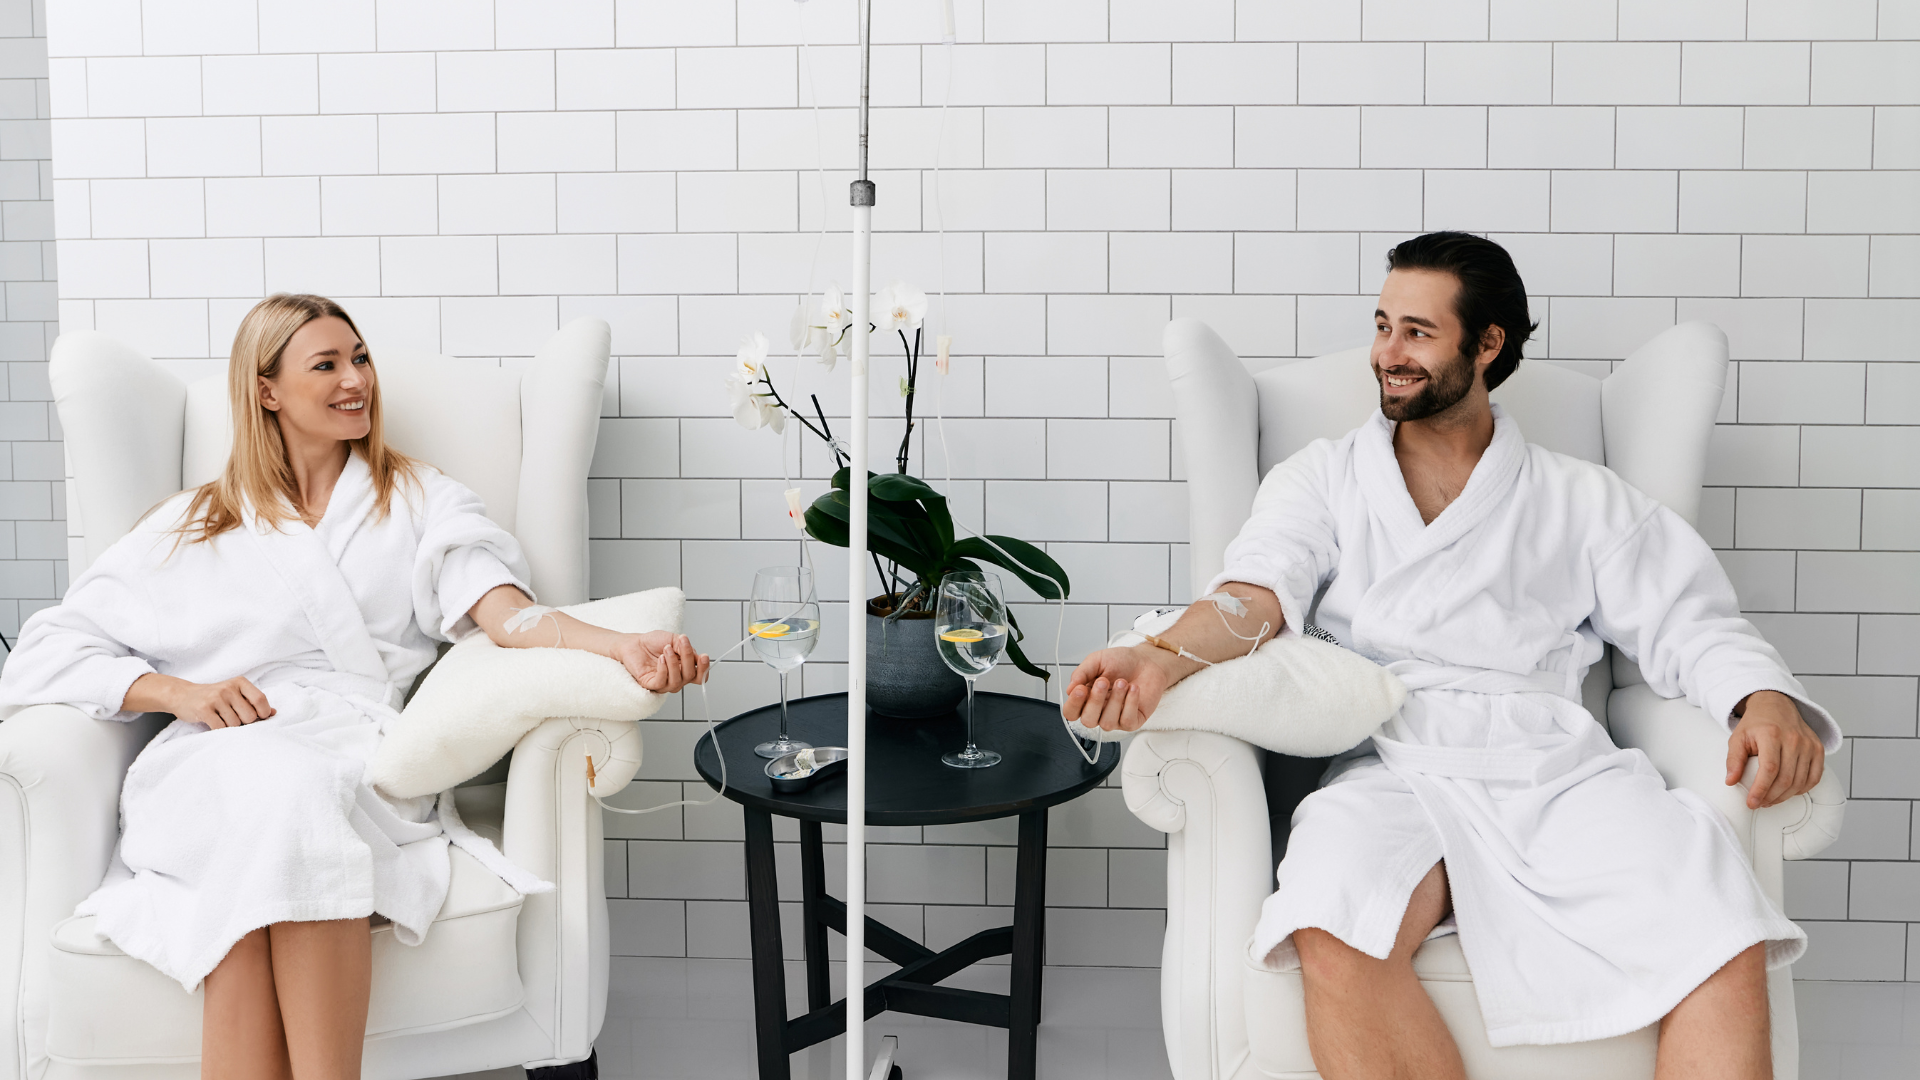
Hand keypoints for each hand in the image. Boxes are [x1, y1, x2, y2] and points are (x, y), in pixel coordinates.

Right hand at [167, 676, 275, 728]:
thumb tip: (274, 713)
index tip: (258, 718)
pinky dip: (220, 731)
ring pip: (235, 724)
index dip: (263, 713)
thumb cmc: (214, 697)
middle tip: (234, 719)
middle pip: (249, 716)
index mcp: (240, 682)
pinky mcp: (204, 709)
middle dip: (245, 723)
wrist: (182, 695)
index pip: (261, 700)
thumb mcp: (235, 694)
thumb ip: (253, 702)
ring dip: (230, 727)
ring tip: (222, 719)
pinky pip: (220, 728)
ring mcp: (216, 698)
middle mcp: (229, 688)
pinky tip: (215, 724)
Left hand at [614, 631, 709, 693]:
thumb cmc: (653, 642)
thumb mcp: (674, 640)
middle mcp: (676, 677)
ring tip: (667, 650)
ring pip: (677, 681)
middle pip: (690, 677)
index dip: (704, 669)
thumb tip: (695, 655)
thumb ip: (686, 648)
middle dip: (688, 659)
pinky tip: (661, 659)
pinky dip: (663, 669)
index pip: (700, 676)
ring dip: (673, 663)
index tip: (704, 656)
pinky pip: (662, 682)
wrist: (634, 643)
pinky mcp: (651, 685)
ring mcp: (664, 683)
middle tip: (682, 644)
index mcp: (684, 668)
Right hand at [1062, 645, 1188, 731]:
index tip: (1080, 689)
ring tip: (1122, 682)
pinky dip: (1130, 703)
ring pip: (1107, 723)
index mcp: (1086, 698)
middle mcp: (1099, 711)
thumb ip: (1081, 673)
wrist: (1147, 660)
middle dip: (1095, 701)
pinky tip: (1133, 689)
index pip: (1071, 712)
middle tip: (1103, 681)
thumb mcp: (1097, 660)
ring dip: (1115, 700)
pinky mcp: (1132, 721)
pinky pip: (1126, 721)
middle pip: (1088, 721)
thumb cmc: (1122, 661)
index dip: (1073, 704)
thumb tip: (1070, 688)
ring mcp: (1115, 718)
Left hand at [1726, 690, 1824, 809]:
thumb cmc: (1756, 724)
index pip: (1769, 769)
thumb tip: (1730, 782)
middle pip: (1786, 779)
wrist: (1776, 706)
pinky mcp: (1818, 749)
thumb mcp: (1737, 737)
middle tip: (1759, 803)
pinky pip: (1814, 777)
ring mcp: (1809, 744)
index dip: (1760, 789)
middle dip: (1771, 797)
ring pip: (1800, 781)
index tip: (1751, 803)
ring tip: (1770, 800)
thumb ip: (1733, 760)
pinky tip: (1788, 792)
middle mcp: (1794, 739)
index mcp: (1772, 734)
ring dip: (1784, 796)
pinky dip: (1802, 789)